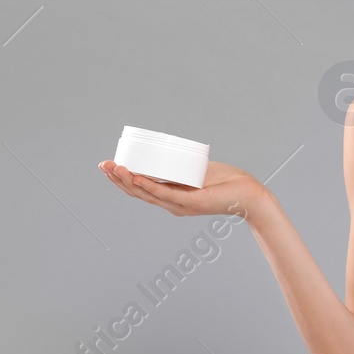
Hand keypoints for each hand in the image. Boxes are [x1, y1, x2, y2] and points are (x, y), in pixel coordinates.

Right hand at [99, 159, 262, 219]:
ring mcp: (181, 204)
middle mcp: (172, 204)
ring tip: (113, 168)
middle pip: (137, 193)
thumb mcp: (198, 171)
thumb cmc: (228, 183)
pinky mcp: (192, 201)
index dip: (122, 179)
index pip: (140, 190)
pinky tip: (136, 178)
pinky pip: (165, 193)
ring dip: (128, 180)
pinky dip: (149, 185)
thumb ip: (186, 165)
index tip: (109, 166)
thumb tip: (175, 149)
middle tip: (103, 165)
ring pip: (147, 193)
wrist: (250, 195)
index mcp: (171, 198)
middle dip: (117, 178)